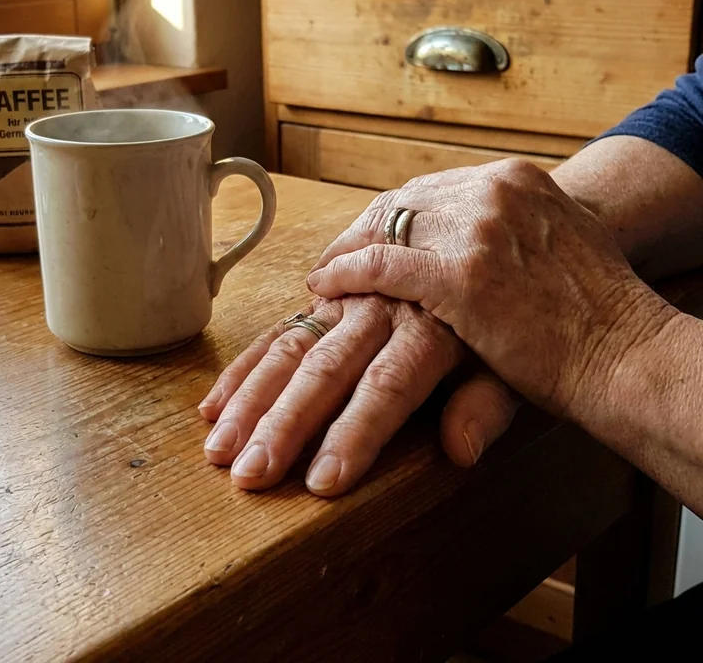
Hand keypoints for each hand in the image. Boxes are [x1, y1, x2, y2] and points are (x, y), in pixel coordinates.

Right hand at [199, 295, 517, 495]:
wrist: (487, 245)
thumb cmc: (505, 322)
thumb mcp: (511, 364)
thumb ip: (485, 403)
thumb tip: (461, 450)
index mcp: (432, 326)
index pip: (388, 383)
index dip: (355, 431)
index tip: (322, 481)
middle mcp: (382, 307)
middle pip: (328, 366)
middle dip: (285, 422)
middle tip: (250, 473)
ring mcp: (347, 300)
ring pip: (293, 346)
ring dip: (251, 398)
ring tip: (218, 447)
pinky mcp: (325, 299)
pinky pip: (280, 328)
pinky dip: (246, 366)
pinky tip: (215, 403)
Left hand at [307, 160, 673, 416]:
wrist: (627, 353)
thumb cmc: (595, 313)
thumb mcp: (556, 245)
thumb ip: (509, 231)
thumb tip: (466, 244)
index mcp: (517, 179)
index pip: (430, 188)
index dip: (391, 215)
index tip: (368, 236)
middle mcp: (495, 192)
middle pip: (401, 202)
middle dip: (362, 230)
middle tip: (335, 257)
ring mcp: (477, 229)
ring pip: (384, 227)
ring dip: (345, 252)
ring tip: (325, 273)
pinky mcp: (460, 275)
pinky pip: (381, 265)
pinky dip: (346, 276)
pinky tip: (325, 288)